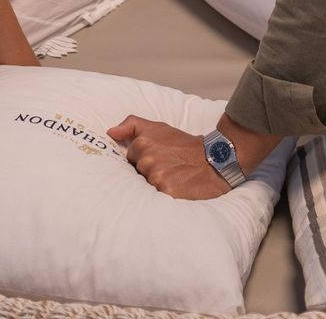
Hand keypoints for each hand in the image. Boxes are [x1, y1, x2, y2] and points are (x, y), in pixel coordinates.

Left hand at [108, 116, 230, 199]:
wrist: (214, 160)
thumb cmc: (185, 146)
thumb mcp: (159, 128)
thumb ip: (132, 125)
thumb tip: (110, 132)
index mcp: (143, 143)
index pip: (131, 159)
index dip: (145, 161)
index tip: (160, 159)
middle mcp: (148, 160)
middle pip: (138, 174)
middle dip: (150, 173)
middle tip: (169, 168)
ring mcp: (157, 177)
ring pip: (146, 186)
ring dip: (158, 184)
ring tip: (174, 178)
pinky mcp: (166, 192)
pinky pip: (156, 199)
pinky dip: (165, 195)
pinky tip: (177, 188)